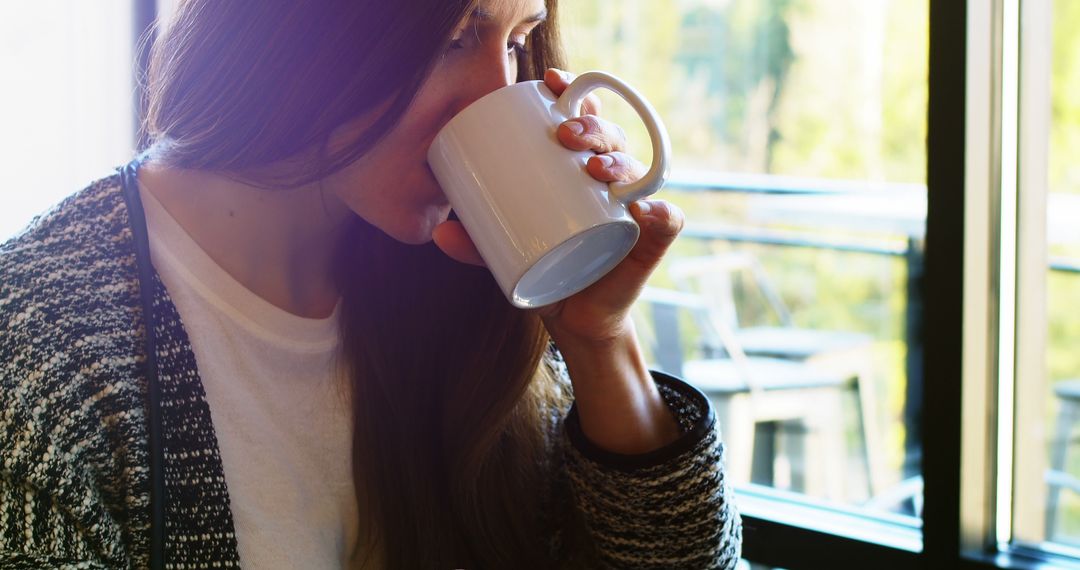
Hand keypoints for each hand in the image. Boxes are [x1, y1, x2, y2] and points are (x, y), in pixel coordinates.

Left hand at [432, 68, 683, 341]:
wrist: (574, 317)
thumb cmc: (543, 270)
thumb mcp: (504, 253)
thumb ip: (476, 243)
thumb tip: (440, 233)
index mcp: (580, 169)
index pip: (584, 118)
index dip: (574, 91)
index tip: (550, 81)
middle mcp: (612, 181)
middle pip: (610, 138)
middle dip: (591, 127)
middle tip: (564, 136)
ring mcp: (633, 210)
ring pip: (638, 171)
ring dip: (619, 161)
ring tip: (595, 169)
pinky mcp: (648, 244)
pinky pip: (667, 223)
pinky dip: (661, 216)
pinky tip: (645, 212)